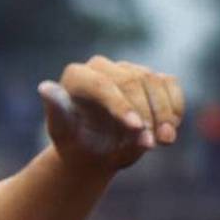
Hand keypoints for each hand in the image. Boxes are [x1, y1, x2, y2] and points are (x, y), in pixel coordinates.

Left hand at [39, 56, 184, 171]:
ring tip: (163, 142)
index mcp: (76, 76)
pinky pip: (169, 85)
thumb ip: (57, 110)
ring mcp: (127, 70)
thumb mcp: (62, 133)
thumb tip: (44, 87)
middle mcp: (101, 66)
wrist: (93, 153)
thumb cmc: (75, 144)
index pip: (102, 84)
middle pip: (132, 81)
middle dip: (146, 113)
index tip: (136, 130)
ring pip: (154, 81)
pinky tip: (169, 130)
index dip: (122, 105)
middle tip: (151, 144)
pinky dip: (174, 107)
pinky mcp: (149, 78)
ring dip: (164, 113)